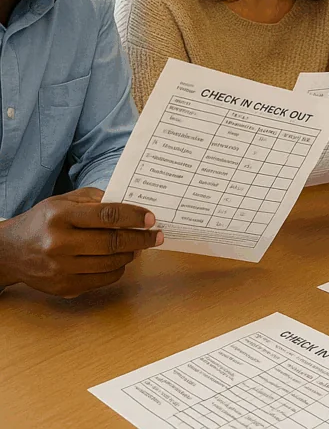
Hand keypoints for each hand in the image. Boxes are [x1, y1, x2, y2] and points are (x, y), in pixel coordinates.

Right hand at [0, 188, 162, 297]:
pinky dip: (118, 268)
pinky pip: (103, 279)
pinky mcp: (64, 287)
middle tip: (156, 235)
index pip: (107, 215)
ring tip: (139, 245)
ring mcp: (61, 269)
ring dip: (132, 254)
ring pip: (111, 263)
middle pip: (112, 242)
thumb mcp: (64, 201)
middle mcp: (59, 243)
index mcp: (60, 216)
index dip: (134, 217)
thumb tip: (131, 204)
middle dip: (141, 238)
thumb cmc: (43, 221)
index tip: (151, 218)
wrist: (10, 252)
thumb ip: (96, 199)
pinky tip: (121, 259)